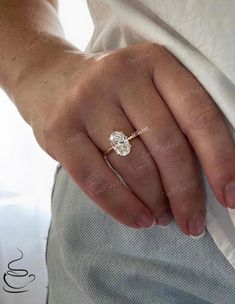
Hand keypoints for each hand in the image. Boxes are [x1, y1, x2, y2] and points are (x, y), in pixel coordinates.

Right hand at [14, 42, 234, 236]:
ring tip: (162, 216)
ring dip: (154, 201)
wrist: (50, 80)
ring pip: (133, 166)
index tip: (229, 196)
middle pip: (166, 145)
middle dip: (185, 193)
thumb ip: (174, 120)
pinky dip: (122, 207)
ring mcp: (86, 102)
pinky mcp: (60, 129)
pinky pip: (97, 179)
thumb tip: (203, 180)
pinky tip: (138, 219)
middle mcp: (121, 76)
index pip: (198, 115)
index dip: (220, 159)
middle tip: (191, 221)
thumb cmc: (110, 92)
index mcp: (155, 62)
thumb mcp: (146, 87)